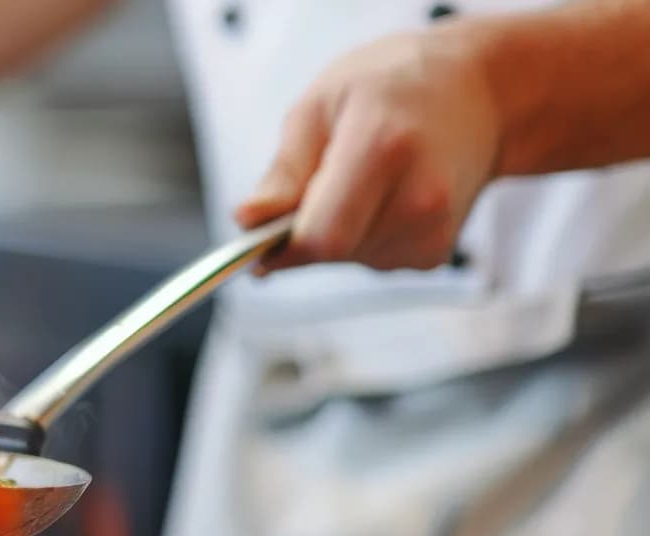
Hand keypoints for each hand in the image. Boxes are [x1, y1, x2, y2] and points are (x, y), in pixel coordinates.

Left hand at [236, 31, 500, 273]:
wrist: (477, 92)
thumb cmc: (391, 87)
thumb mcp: (320, 106)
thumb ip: (283, 172)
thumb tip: (246, 221)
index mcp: (383, 149)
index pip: (322, 235)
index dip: (280, 244)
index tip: (255, 236)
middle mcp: (419, 197)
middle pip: (332, 251)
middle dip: (303, 232)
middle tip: (312, 185)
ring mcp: (435, 229)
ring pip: (349, 259)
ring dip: (333, 232)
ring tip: (357, 180)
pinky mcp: (437, 252)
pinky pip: (371, 261)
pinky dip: (359, 239)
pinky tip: (379, 198)